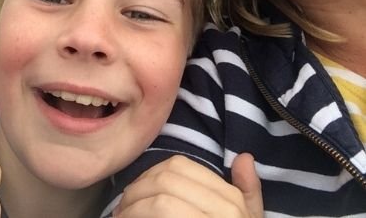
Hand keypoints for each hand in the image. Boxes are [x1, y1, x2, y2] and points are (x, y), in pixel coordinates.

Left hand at [113, 154, 262, 216]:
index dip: (150, 174)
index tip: (137, 189)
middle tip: (122, 206)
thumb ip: (248, 191)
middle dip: (137, 190)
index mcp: (232, 200)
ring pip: (160, 202)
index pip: (178, 166)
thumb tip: (244, 157)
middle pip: (166, 181)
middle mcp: (225, 211)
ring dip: (132, 208)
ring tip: (121, 217)